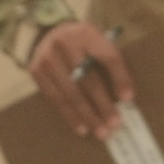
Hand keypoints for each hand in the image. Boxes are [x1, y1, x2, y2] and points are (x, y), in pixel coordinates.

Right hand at [25, 20, 134, 137]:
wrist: (47, 32)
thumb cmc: (81, 42)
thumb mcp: (97, 41)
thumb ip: (109, 61)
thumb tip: (126, 97)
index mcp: (87, 32)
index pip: (107, 56)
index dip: (119, 78)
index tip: (128, 99)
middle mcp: (65, 43)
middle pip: (88, 78)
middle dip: (103, 104)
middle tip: (115, 124)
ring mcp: (47, 58)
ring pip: (70, 93)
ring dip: (87, 115)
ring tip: (100, 132)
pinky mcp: (36, 70)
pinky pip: (55, 98)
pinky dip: (70, 115)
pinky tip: (81, 128)